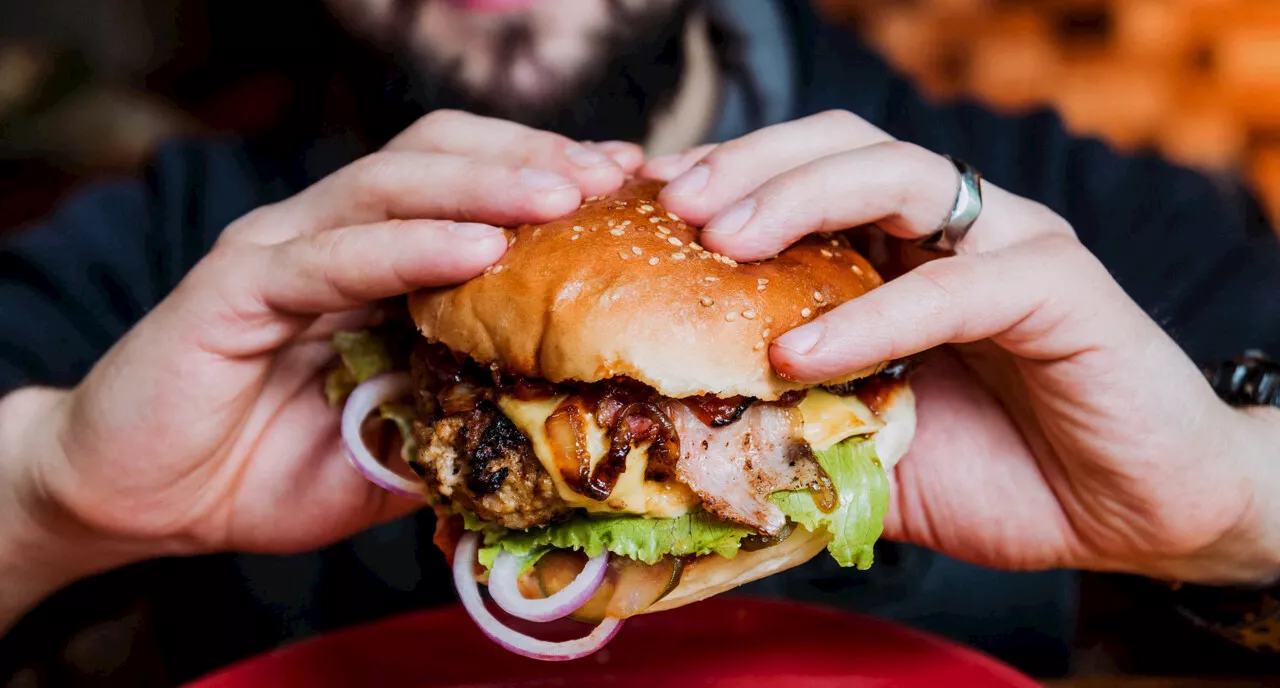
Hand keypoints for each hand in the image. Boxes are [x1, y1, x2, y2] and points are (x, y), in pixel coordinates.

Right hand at [0, 111, 642, 624]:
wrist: (146, 499)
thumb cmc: (272, 467)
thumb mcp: (399, 443)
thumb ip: (462, 409)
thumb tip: (566, 405)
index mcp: (374, 261)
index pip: (469, 186)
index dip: (548, 176)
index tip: (633, 190)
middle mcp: (330, 234)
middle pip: (440, 154)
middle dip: (534, 158)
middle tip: (615, 177)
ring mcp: (281, 250)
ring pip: (392, 184)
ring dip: (486, 184)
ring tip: (566, 195)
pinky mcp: (236, 285)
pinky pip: (334, 254)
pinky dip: (408, 246)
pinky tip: (477, 249)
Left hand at [645, 111, 1279, 585]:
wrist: (1130, 516)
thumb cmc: (1001, 472)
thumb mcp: (870, 447)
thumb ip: (797, 425)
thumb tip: (687, 438)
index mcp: (904, 249)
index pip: (805, 177)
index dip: (726, 178)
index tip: (646, 202)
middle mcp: (955, 228)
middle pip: (842, 146)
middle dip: (750, 165)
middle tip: (675, 204)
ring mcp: (1011, 244)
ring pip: (899, 176)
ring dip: (800, 199)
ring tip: (723, 242)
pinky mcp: (1061, 287)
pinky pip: (955, 286)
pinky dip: (873, 315)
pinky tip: (802, 349)